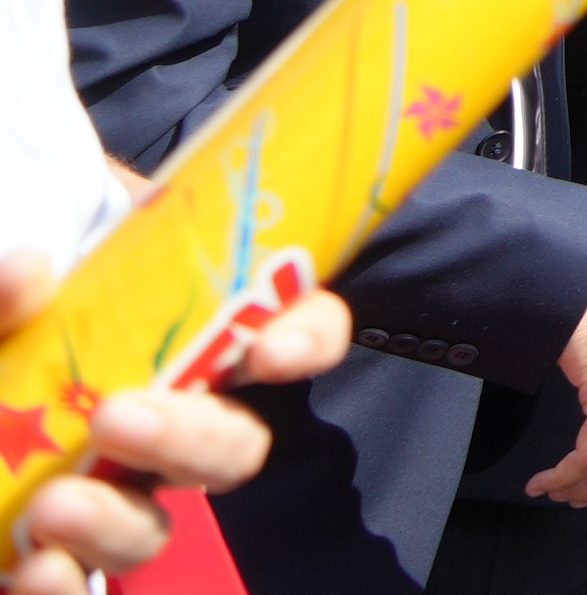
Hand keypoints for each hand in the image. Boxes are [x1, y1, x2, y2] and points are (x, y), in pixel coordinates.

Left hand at [0, 244, 345, 594]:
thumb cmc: (7, 340)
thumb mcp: (8, 309)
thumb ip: (12, 295)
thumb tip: (29, 274)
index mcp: (184, 346)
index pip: (293, 329)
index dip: (306, 339)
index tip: (269, 352)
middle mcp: (167, 426)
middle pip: (232, 448)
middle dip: (192, 439)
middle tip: (118, 418)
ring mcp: (110, 498)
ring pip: (154, 530)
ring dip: (114, 523)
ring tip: (53, 508)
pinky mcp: (57, 556)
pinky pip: (78, 588)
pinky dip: (59, 587)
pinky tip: (32, 568)